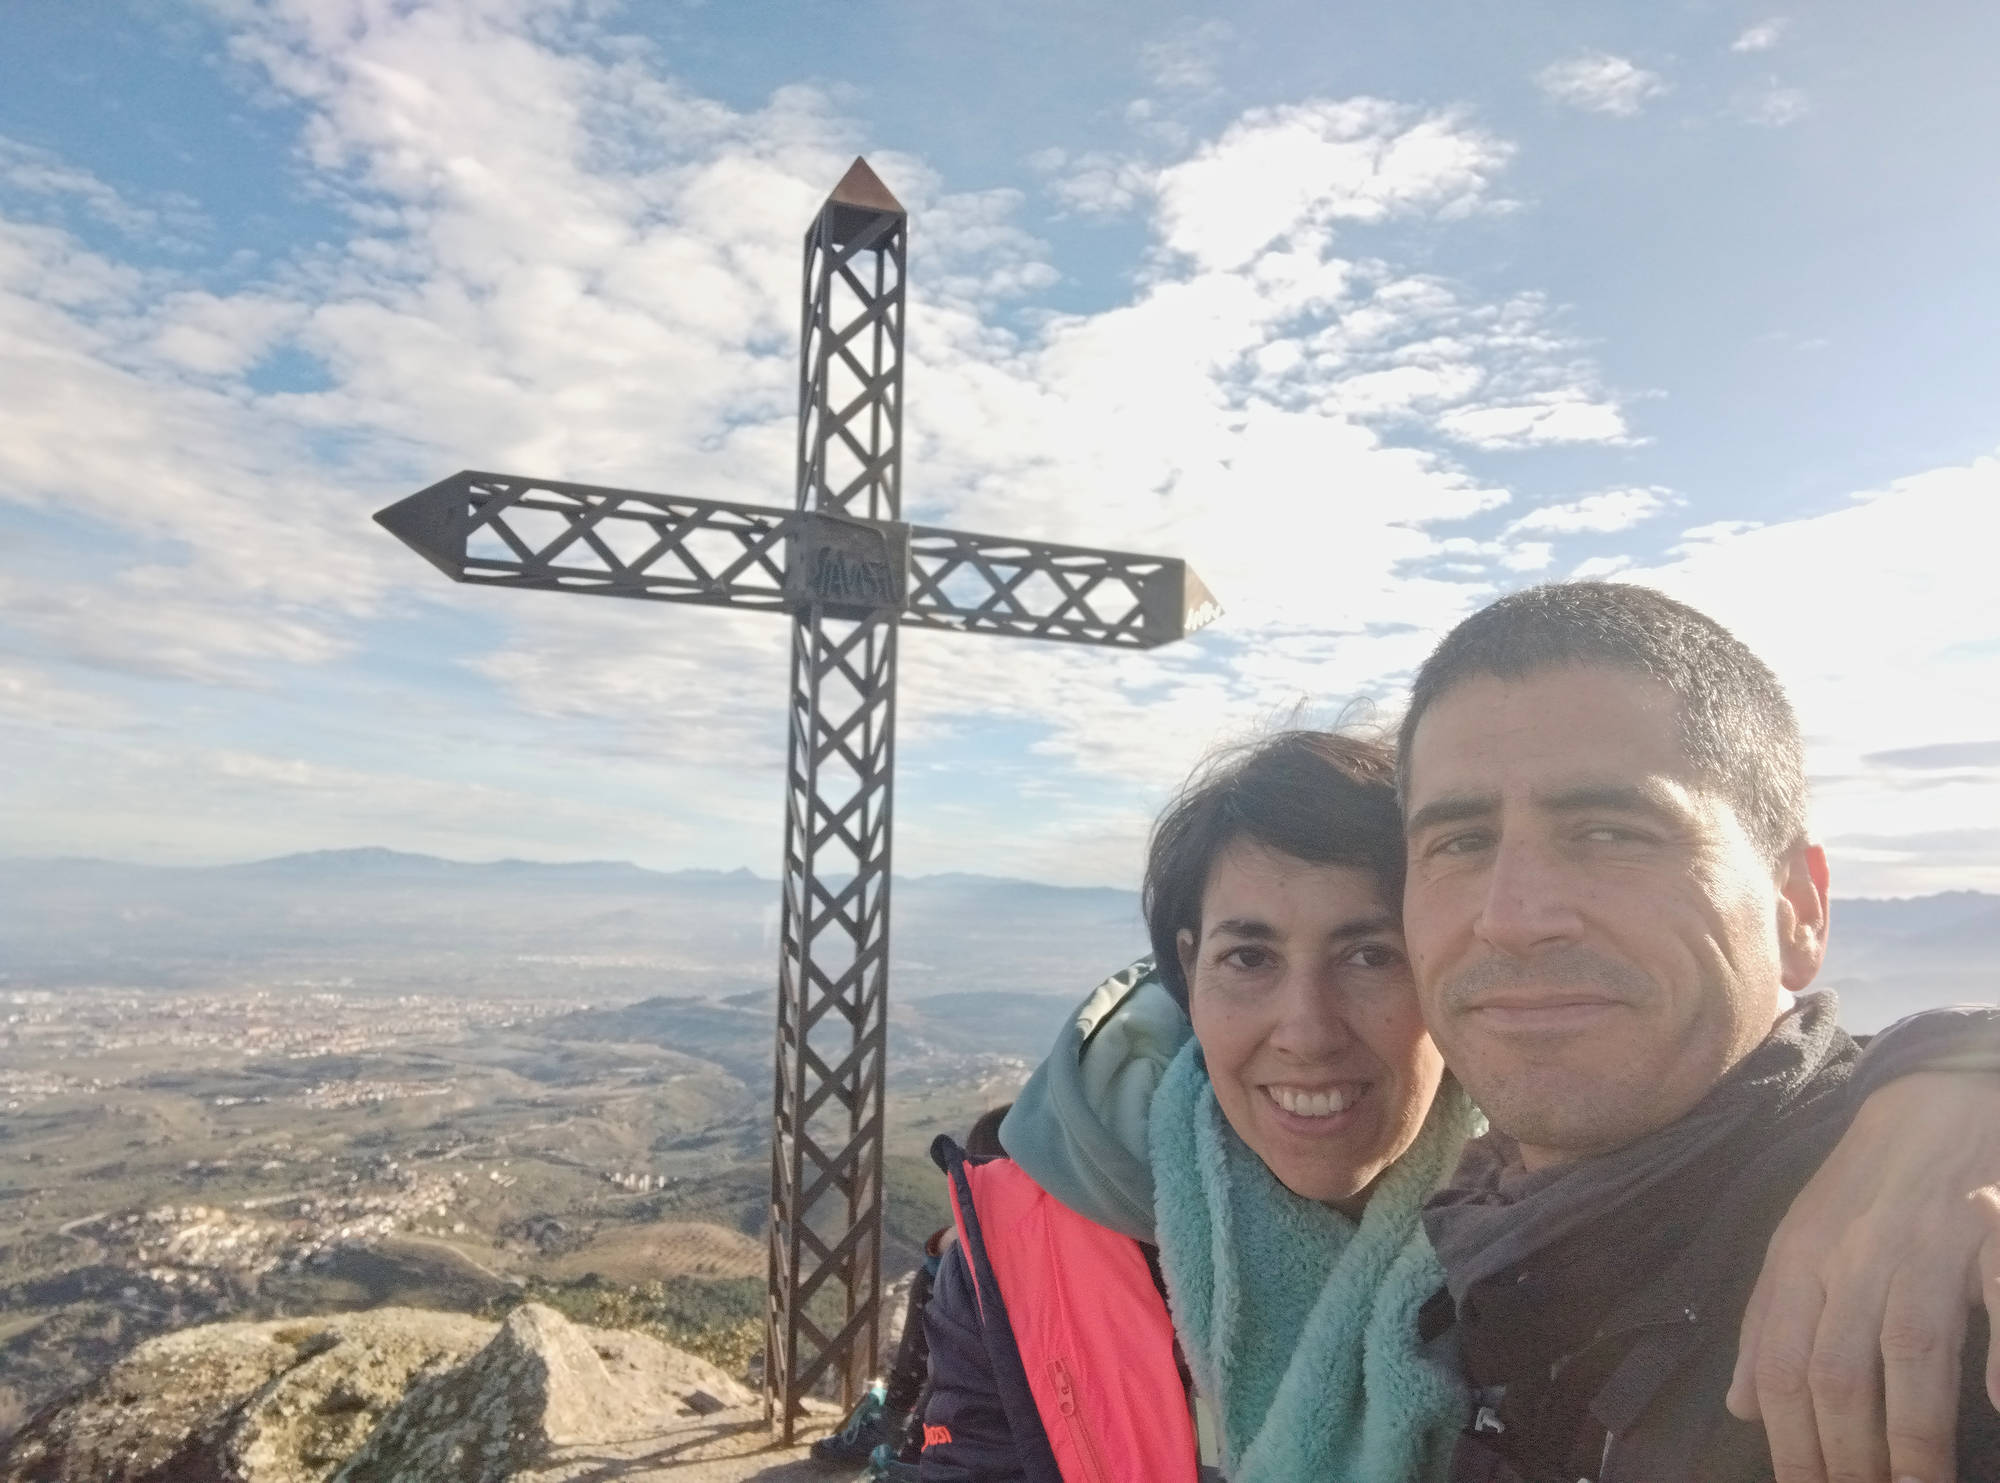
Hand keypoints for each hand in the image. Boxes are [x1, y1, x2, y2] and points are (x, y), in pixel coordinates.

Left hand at [1728, 1072, 1999, 1482]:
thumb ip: (1767, 1321)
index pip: (1783, 1367)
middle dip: (1851, 1460)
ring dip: (1917, 1441)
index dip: (1793, 1445)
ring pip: (1911, 1352)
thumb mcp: (1800, 1241)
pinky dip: (1999, 1358)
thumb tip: (1740, 1406)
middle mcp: (1857, 1252)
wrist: (1941, 1094)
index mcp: (1801, 1257)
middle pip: (1841, 1373)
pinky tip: (1999, 1406)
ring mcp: (1930, 1239)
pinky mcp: (1996, 1226)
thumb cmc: (1870, 1185)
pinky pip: (1999, 1298)